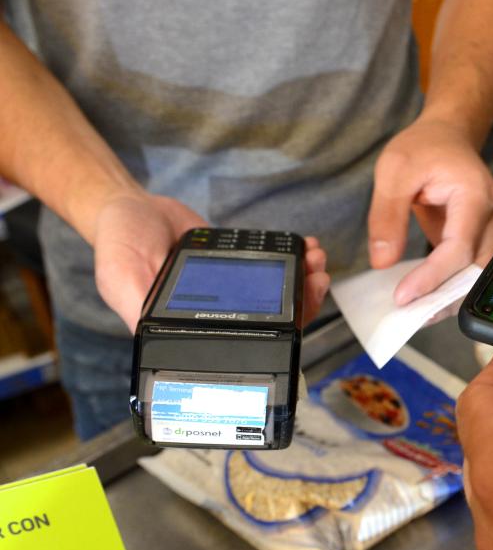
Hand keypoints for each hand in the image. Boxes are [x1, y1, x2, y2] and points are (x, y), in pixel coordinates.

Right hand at [93, 191, 329, 331]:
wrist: (130, 206)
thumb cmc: (119, 244)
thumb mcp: (121, 278)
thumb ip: (139, 307)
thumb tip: (155, 335)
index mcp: (191, 328)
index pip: (242, 343)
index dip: (277, 333)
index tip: (300, 312)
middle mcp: (215, 314)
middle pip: (271, 319)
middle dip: (302, 301)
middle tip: (317, 280)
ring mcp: (231, 290)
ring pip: (278, 295)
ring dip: (303, 279)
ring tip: (315, 261)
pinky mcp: (238, 266)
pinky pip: (271, 268)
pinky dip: (293, 259)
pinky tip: (305, 247)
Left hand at [368, 117, 492, 304]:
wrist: (448, 135)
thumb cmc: (423, 147)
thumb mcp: (394, 171)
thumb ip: (387, 215)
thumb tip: (383, 262)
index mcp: (475, 195)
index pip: (459, 249)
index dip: (433, 278)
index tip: (403, 298)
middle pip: (476, 269)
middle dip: (445, 297)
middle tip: (410, 316)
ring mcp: (492, 228)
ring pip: (479, 274)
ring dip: (450, 296)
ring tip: (417, 312)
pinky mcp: (482, 237)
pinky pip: (471, 268)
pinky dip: (451, 285)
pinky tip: (426, 298)